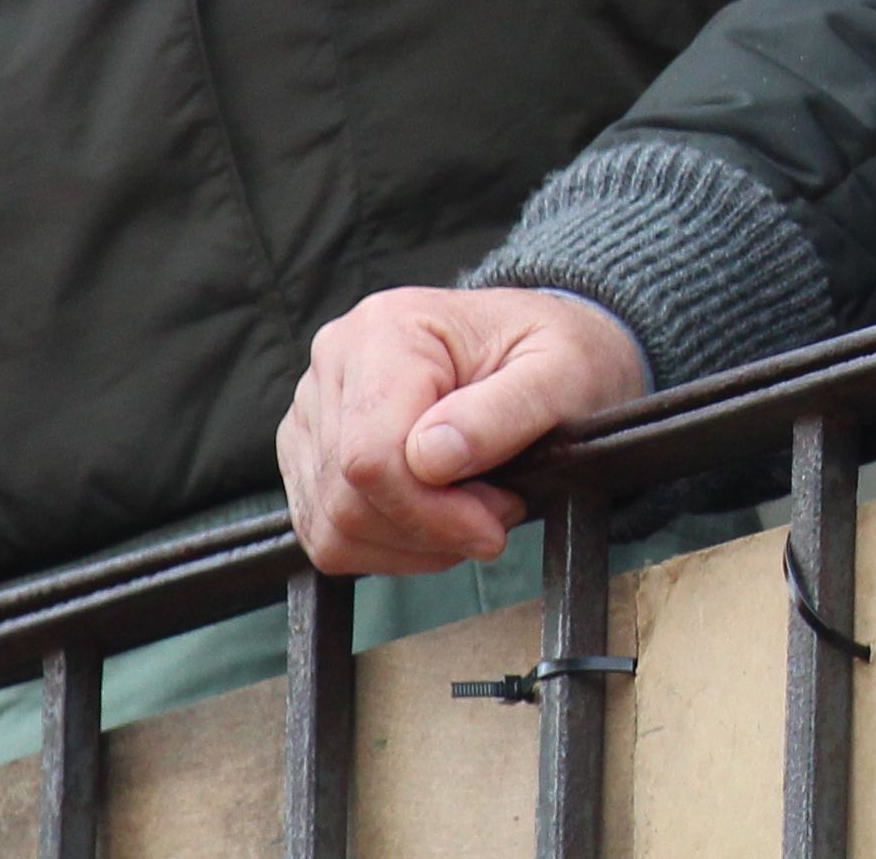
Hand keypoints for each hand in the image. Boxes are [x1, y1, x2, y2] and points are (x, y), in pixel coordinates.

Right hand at [276, 287, 650, 575]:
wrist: (547, 349)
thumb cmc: (558, 354)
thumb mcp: (564, 372)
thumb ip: (504, 411)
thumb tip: (431, 459)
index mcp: (387, 328)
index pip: (372, 455)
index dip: (431, 510)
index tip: (495, 520)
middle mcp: (335, 363)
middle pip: (346, 495)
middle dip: (429, 528)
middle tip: (497, 512)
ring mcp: (315, 411)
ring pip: (331, 525)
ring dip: (411, 543)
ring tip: (474, 511)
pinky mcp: (312, 456)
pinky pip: (327, 535)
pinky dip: (388, 547)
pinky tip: (439, 519)